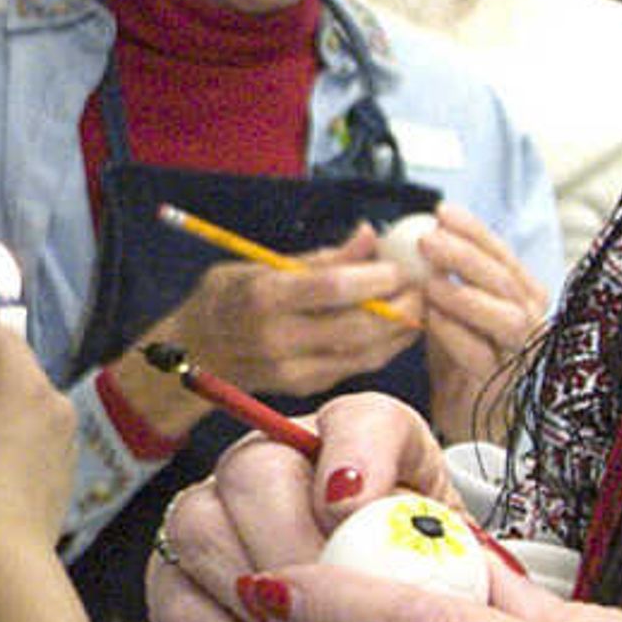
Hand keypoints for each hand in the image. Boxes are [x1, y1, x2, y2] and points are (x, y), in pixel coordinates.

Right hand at [144, 391, 443, 621]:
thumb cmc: (420, 614)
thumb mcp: (459, 586)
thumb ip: (451, 563)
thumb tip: (466, 574)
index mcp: (363, 444)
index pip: (360, 421)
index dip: (356, 457)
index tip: (353, 512)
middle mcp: (275, 461)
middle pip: (256, 473)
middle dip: (296, 554)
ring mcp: (214, 515)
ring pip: (201, 532)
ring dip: (263, 612)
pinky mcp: (177, 582)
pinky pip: (180, 609)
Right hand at [154, 244, 414, 403]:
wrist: (194, 352)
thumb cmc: (228, 297)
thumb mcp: (258, 262)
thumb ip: (319, 257)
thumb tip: (368, 235)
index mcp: (264, 297)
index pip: (333, 288)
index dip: (376, 277)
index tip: (401, 266)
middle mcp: (278, 338)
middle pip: (357, 326)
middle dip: (402, 307)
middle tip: (426, 287)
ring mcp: (293, 369)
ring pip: (364, 353)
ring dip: (402, 331)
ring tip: (422, 305)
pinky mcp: (305, 386)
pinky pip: (356, 366)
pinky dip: (385, 347)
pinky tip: (400, 328)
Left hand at [391, 204, 547, 446]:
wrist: (467, 415)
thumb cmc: (461, 355)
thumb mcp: (454, 307)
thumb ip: (446, 274)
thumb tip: (418, 231)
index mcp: (522, 294)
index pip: (503, 254)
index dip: (474, 231)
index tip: (442, 211)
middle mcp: (531, 320)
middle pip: (505, 281)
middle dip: (466, 256)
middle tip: (428, 240)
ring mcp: (519, 354)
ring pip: (506, 318)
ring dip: (465, 295)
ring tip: (430, 282)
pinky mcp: (500, 384)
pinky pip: (482, 354)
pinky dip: (455, 332)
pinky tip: (430, 317)